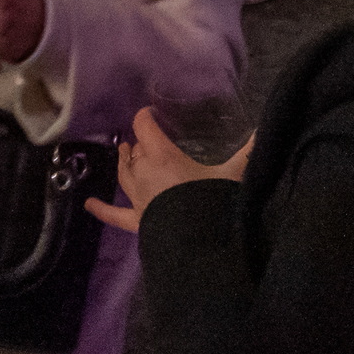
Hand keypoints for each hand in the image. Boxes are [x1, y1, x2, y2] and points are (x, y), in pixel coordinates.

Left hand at [91, 102, 251, 233]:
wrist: (199, 241)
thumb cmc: (212, 200)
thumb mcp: (234, 173)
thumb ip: (249, 151)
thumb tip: (265, 131)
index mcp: (162, 155)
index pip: (145, 127)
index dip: (145, 117)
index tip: (151, 113)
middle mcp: (144, 172)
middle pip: (136, 151)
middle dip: (139, 143)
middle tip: (144, 139)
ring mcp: (138, 198)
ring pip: (124, 174)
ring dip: (123, 162)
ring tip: (123, 152)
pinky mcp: (136, 221)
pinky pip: (114, 214)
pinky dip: (101, 209)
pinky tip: (88, 204)